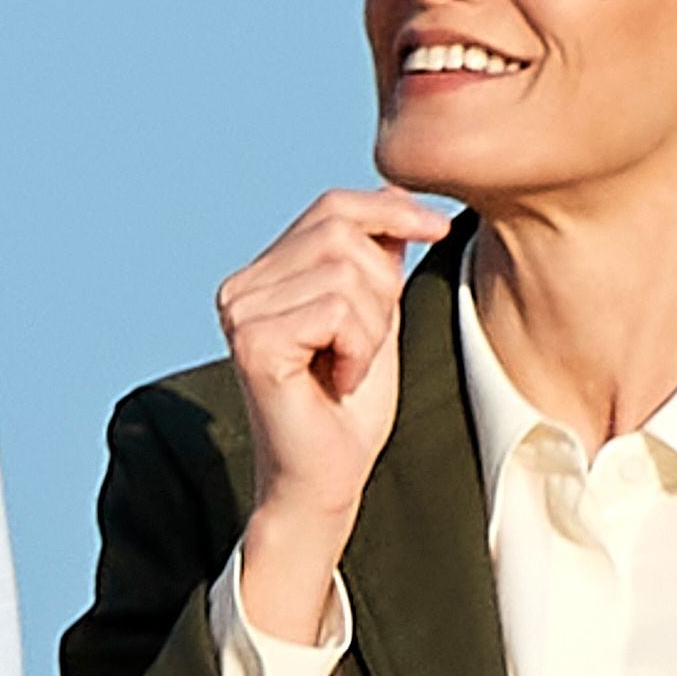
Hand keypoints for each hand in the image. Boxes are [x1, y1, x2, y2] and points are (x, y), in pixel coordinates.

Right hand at [217, 186, 449, 643]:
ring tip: (351, 366)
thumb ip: (375, 257)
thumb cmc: (349, 406)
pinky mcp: (254, 342)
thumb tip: (397, 194)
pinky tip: (340, 379)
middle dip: (382, 287)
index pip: (331, 207)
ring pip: (346, 272)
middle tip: (367, 344)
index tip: (437, 228)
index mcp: (259, 274)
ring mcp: (239, 312)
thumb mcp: (373, 314)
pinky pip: (338, 310)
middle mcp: (238, 287)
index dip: (390, 210)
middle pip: (341, 232)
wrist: (326, 480)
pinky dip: (360, 347)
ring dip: (373, 326)